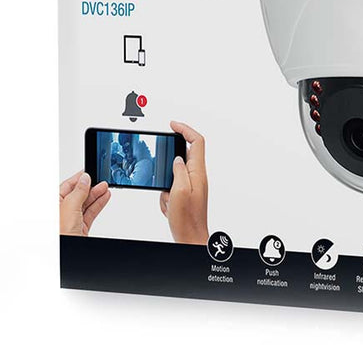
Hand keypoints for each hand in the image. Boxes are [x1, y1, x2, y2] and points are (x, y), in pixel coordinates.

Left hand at [59, 171, 110, 235]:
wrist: (65, 253)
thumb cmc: (60, 233)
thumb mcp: (70, 207)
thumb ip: (78, 192)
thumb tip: (84, 178)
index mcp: (54, 203)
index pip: (67, 186)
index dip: (79, 179)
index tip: (89, 172)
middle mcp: (62, 210)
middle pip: (78, 194)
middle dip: (90, 186)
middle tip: (101, 180)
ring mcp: (72, 218)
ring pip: (86, 203)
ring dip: (97, 195)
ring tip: (105, 187)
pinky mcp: (80, 226)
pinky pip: (91, 212)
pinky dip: (99, 204)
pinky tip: (104, 197)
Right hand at [160, 121, 208, 245]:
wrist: (190, 238)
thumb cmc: (187, 218)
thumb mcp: (179, 190)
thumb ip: (178, 170)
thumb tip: (177, 158)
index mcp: (198, 172)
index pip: (197, 141)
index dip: (185, 129)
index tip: (172, 124)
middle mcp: (197, 176)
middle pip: (183, 157)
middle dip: (168, 167)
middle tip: (163, 182)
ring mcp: (192, 185)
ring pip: (173, 175)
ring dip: (165, 188)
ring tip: (169, 202)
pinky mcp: (186, 194)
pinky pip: (170, 189)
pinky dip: (166, 197)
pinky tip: (169, 208)